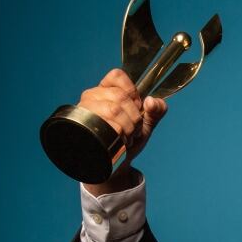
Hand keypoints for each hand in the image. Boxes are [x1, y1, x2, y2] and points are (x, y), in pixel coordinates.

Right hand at [78, 68, 167, 193]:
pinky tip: (120, 143)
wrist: (116, 166)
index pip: (117, 76)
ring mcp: (86, 112)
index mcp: (106, 90)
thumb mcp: (146, 124)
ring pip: (114, 110)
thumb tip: (152, 101)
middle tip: (133, 129)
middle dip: (135, 117)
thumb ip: (156, 111)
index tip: (137, 107)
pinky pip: (111, 127)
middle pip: (120, 96)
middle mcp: (92, 97)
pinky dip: (122, 137)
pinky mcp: (84, 129)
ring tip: (127, 137)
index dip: (132, 92)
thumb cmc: (129, 142)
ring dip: (129, 128)